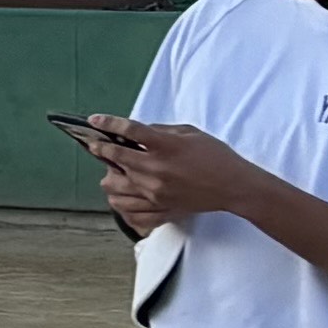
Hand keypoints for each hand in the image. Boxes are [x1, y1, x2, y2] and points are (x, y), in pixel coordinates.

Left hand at [84, 115, 247, 227]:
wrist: (234, 186)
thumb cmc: (216, 157)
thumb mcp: (190, 133)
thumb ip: (160, 130)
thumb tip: (136, 132)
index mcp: (166, 146)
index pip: (129, 132)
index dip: (108, 124)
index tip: (94, 121)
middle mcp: (157, 169)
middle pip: (116, 159)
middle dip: (101, 150)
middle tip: (95, 145)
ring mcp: (156, 191)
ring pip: (116, 185)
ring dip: (110, 175)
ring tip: (112, 170)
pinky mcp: (160, 207)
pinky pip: (129, 207)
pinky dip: (121, 198)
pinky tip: (121, 192)